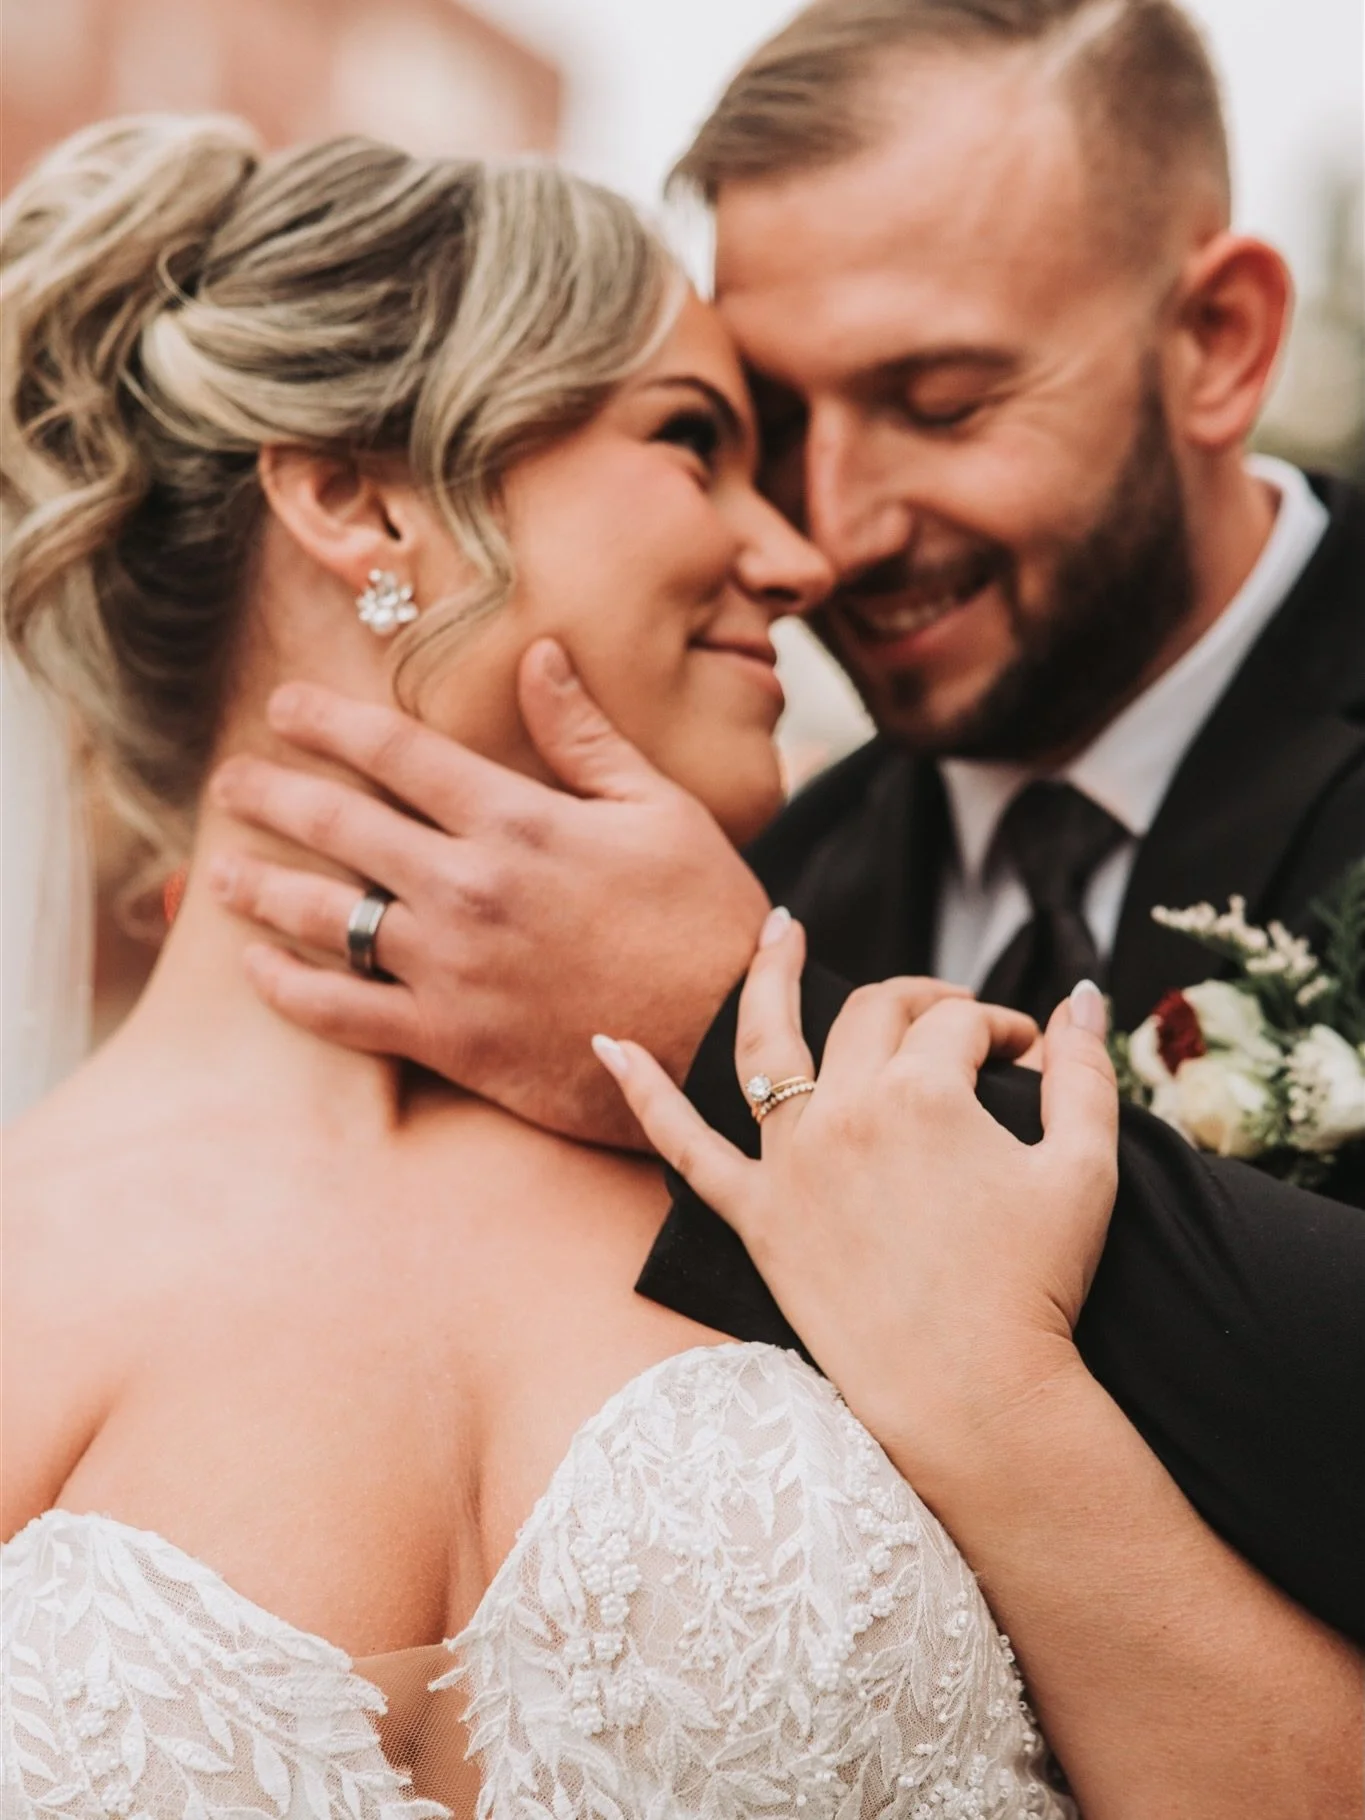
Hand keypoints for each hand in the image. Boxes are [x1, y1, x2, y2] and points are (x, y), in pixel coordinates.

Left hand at [208, 640, 770, 1144]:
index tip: (284, 705)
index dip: (330, 721)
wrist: (724, 1044)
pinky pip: (343, 1012)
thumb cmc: (704, 917)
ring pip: (325, 917)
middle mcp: (467, 887)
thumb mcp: (660, 807)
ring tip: (221, 872)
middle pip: (340, 826)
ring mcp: (450, 967)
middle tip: (227, 781)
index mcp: (518, 820)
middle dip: (273, 795)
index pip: (397, 752)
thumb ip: (585, 734)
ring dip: (262, 887)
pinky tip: (259, 967)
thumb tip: (538, 655)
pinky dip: (291, 988)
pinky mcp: (449, 1039)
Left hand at [595, 917, 1118, 1489]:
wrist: (973, 1398)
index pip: (961, 1024)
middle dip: (923, 1002)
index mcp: (925, 1091)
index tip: (1031, 1058)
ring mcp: (792, 1162)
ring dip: (770, 976)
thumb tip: (1084, 996)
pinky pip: (684, 1148)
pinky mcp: (757, 1217)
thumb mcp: (1087, 1169)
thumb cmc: (1037, 1286)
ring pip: (769, 1044)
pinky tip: (609, 1045)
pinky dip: (644, 1094)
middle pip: (875, 1014)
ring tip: (780, 931)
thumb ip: (1087, 1072)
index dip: (1003, 1030)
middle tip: (955, 1022)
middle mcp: (846, 1111)